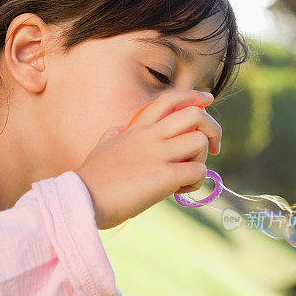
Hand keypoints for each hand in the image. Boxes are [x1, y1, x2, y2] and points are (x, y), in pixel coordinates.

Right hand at [76, 89, 220, 228]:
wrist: (82, 199)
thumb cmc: (90, 178)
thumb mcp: (102, 146)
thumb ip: (114, 135)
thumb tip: (119, 131)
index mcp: (137, 128)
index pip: (171, 99)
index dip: (194, 97)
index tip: (208, 101)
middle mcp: (150, 136)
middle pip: (196, 115)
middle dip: (212, 130)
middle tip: (213, 149)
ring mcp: (157, 154)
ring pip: (200, 143)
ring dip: (201, 161)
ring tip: (186, 176)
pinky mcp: (163, 176)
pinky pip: (197, 172)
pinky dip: (195, 183)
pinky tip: (179, 191)